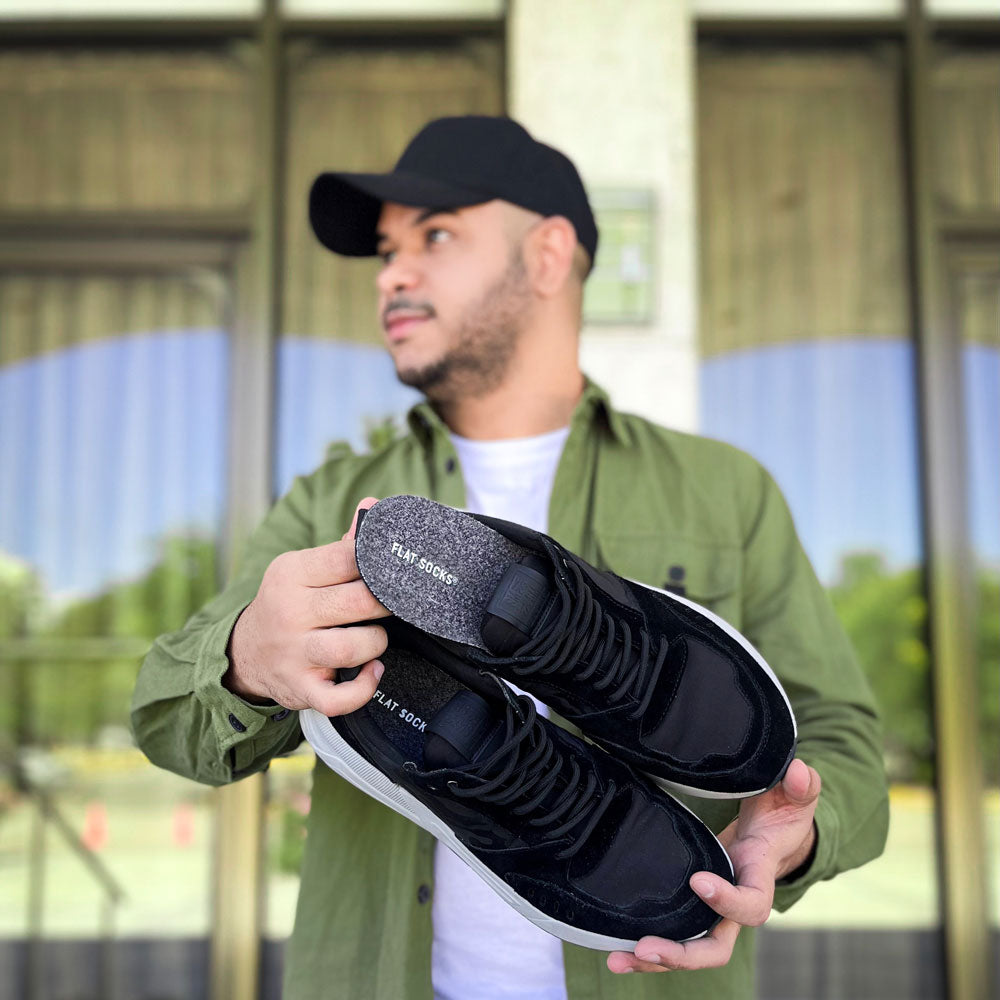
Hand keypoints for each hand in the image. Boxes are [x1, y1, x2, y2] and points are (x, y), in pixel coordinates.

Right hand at [225, 498, 389, 715]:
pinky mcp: (300, 688)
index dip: (377, 563)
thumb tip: (374, 507)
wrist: (245, 653)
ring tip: (373, 638)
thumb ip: (342, 545)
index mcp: (291, 573)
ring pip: (353, 647)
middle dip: (385, 603)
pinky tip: (372, 671)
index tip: (391, 569)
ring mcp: (293, 653)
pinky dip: (364, 687)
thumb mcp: (304, 569)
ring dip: (375, 642)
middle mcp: (289, 611)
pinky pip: (339, 698)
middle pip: (358, 602)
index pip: (346, 558)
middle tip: (390, 605)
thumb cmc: (290, 604)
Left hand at [607, 759, 820, 974]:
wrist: (773, 830)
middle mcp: (735, 902)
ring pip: (689, 947)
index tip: (698, 880)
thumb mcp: (797, 796)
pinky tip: (616, 952)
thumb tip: (797, 771)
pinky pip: (673, 930)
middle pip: (716, 946)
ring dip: (654, 958)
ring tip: (616, 960)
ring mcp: (713, 907)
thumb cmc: (784, 812)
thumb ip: (800, 785)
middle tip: (647, 947)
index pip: (751, 906)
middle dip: (682, 953)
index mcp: (760, 877)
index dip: (727, 901)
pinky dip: (646, 946)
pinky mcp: (693, 901)